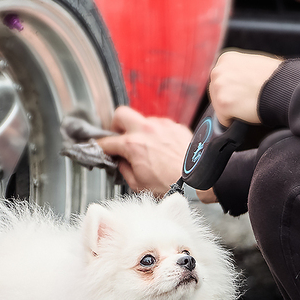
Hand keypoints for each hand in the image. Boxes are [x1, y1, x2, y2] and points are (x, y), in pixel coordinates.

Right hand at [94, 106, 216, 201]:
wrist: (199, 180)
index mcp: (133, 145)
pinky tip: (163, 147)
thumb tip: (120, 162)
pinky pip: (161, 125)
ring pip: (143, 119)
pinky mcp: (176, 126)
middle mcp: (146, 130)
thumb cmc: (171, 185)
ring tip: (147, 147)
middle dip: (116, 125)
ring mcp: (163, 125)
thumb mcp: (138, 184)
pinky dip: (158, 134)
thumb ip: (124, 169)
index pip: (106, 142)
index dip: (100, 147)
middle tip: (120, 137)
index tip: (100, 150)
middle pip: (121, 114)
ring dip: (140, 130)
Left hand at [208, 50, 282, 125]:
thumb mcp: (253, 62)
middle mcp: (218, 70)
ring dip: (231, 110)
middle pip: (216, 92)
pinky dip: (234, 121)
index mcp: (225, 59)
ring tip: (248, 105)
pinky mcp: (223, 104)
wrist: (284, 87)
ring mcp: (219, 87)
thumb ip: (239, 68)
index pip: (220, 78)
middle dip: (229, 99)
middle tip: (247, 100)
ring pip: (219, 106)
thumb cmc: (276, 76)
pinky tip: (247, 113)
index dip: (232, 88)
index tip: (243, 91)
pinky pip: (224, 120)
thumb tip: (237, 80)